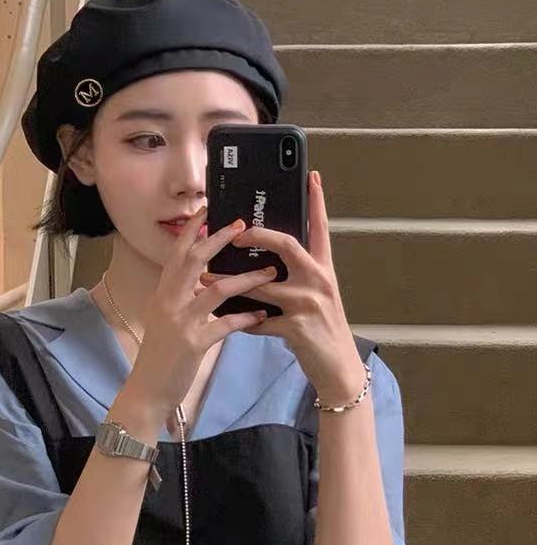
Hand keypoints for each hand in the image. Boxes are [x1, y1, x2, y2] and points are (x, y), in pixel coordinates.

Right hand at [128, 206, 278, 419]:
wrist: (147, 391)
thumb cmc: (159, 357)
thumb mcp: (164, 320)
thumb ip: (180, 298)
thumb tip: (202, 280)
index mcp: (163, 294)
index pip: (177, 254)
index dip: (192, 231)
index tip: (208, 211)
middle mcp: (169, 302)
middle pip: (195, 261)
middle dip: (219, 240)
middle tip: (243, 226)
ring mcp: (180, 322)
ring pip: (216, 289)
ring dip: (246, 278)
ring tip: (270, 272)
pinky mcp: (194, 343)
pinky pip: (225, 324)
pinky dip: (246, 317)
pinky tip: (262, 314)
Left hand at [197, 171, 364, 402]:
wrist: (337, 367)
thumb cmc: (321, 328)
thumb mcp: (316, 296)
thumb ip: (297, 275)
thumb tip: (264, 260)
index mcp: (323, 269)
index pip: (320, 228)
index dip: (316, 202)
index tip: (311, 177)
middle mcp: (318, 280)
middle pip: (286, 245)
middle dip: (257, 235)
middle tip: (234, 233)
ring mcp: (308, 304)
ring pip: (261, 285)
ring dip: (229, 283)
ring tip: (207, 278)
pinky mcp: (296, 328)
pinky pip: (257, 319)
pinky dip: (238, 320)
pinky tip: (224, 319)